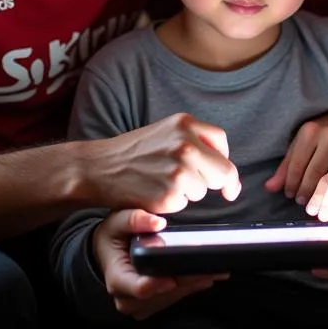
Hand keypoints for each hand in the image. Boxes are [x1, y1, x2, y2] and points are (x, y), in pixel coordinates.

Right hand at [79, 112, 241, 212]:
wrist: (99, 166)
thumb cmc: (133, 152)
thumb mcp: (167, 130)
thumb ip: (197, 140)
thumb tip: (228, 172)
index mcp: (186, 124)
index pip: (222, 143)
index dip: (224, 163)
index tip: (225, 180)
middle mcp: (186, 145)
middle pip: (222, 171)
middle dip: (214, 182)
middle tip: (189, 183)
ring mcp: (178, 171)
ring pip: (203, 191)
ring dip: (188, 192)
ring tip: (161, 181)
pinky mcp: (169, 196)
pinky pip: (184, 204)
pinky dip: (172, 204)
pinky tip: (154, 192)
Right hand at [92, 209, 226, 319]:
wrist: (107, 253)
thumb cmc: (113, 236)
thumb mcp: (117, 221)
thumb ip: (135, 219)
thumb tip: (159, 222)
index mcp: (117, 279)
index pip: (138, 288)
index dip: (156, 285)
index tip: (173, 278)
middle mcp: (127, 298)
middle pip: (161, 294)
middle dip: (186, 282)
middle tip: (210, 269)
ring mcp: (140, 305)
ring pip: (171, 298)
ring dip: (193, 284)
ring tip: (215, 270)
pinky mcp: (152, 305)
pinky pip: (174, 298)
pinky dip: (191, 286)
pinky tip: (208, 275)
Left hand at [264, 110, 327, 204]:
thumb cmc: (319, 134)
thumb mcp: (300, 143)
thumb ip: (286, 166)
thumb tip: (270, 188)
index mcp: (310, 130)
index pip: (297, 164)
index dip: (291, 183)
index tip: (289, 194)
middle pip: (315, 173)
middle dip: (306, 191)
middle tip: (302, 202)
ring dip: (323, 194)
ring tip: (316, 203)